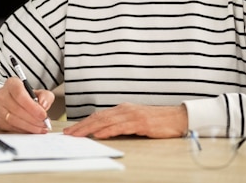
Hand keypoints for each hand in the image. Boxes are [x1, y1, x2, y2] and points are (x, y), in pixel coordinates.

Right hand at [0, 77, 53, 132]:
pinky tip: (32, 130)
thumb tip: (44, 105)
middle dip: (33, 119)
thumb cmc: (24, 96)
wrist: (9, 100)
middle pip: (17, 109)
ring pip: (13, 120)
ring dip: (29, 126)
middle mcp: (2, 94)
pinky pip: (10, 127)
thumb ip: (45, 96)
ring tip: (40, 128)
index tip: (43, 114)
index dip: (32, 106)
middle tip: (44, 123)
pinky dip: (23, 130)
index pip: (20, 94)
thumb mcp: (38, 92)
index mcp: (12, 84)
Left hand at [63, 102, 187, 138]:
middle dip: (81, 125)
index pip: (98, 115)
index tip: (71, 129)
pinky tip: (100, 134)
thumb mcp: (135, 121)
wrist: (177, 118)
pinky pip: (121, 127)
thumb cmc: (157, 121)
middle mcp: (125, 110)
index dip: (83, 122)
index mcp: (122, 109)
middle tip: (68, 133)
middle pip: (98, 117)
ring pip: (106, 122)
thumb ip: (120, 124)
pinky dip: (109, 130)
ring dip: (90, 128)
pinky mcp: (141, 123)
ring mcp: (133, 115)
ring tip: (78, 135)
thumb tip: (103, 132)